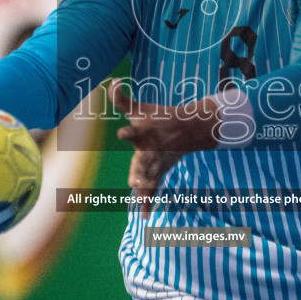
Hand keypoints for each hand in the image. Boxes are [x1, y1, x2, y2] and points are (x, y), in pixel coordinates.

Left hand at [110, 82, 221, 215]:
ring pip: (148, 179)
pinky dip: (149, 203)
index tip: (122, 132)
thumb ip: (122, 99)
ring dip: (144, 189)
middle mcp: (149, 150)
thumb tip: (111, 82)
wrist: (189, 129)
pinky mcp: (160, 173)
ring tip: (138, 203)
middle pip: (142, 161)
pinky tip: (144, 217)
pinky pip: (153, 190)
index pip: (133, 131)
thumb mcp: (141, 108)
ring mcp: (156, 164)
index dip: (127, 131)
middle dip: (139, 170)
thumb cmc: (160, 117)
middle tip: (135, 179)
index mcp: (143, 132)